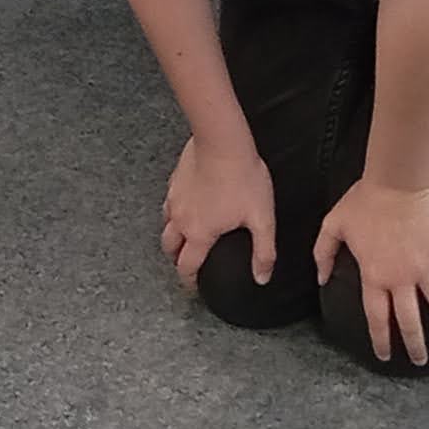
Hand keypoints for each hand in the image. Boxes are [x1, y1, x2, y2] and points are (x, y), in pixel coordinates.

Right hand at [160, 134, 278, 293]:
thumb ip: (263, 252)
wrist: (223, 140)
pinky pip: (169, 203)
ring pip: (165, 225)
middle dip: (176, 260)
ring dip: (172, 236)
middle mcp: (181, 219)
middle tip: (187, 264)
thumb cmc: (242, 177)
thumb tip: (262, 277)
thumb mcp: (261, 219)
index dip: (189, 282)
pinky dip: (174, 212)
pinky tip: (187, 206)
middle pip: (169, 248)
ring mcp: (174, 197)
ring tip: (184, 238)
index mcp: (199, 233)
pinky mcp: (174, 179)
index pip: (186, 266)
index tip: (193, 288)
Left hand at [313, 178, 428, 367]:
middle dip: (416, 344)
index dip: (381, 339)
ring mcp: (426, 267)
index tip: (385, 356)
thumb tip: (321, 278)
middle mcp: (402, 278)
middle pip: (410, 320)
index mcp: (375, 275)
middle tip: (421, 360)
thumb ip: (323, 252)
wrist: (397, 180)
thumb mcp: (334, 224)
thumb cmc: (364, 200)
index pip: (377, 316)